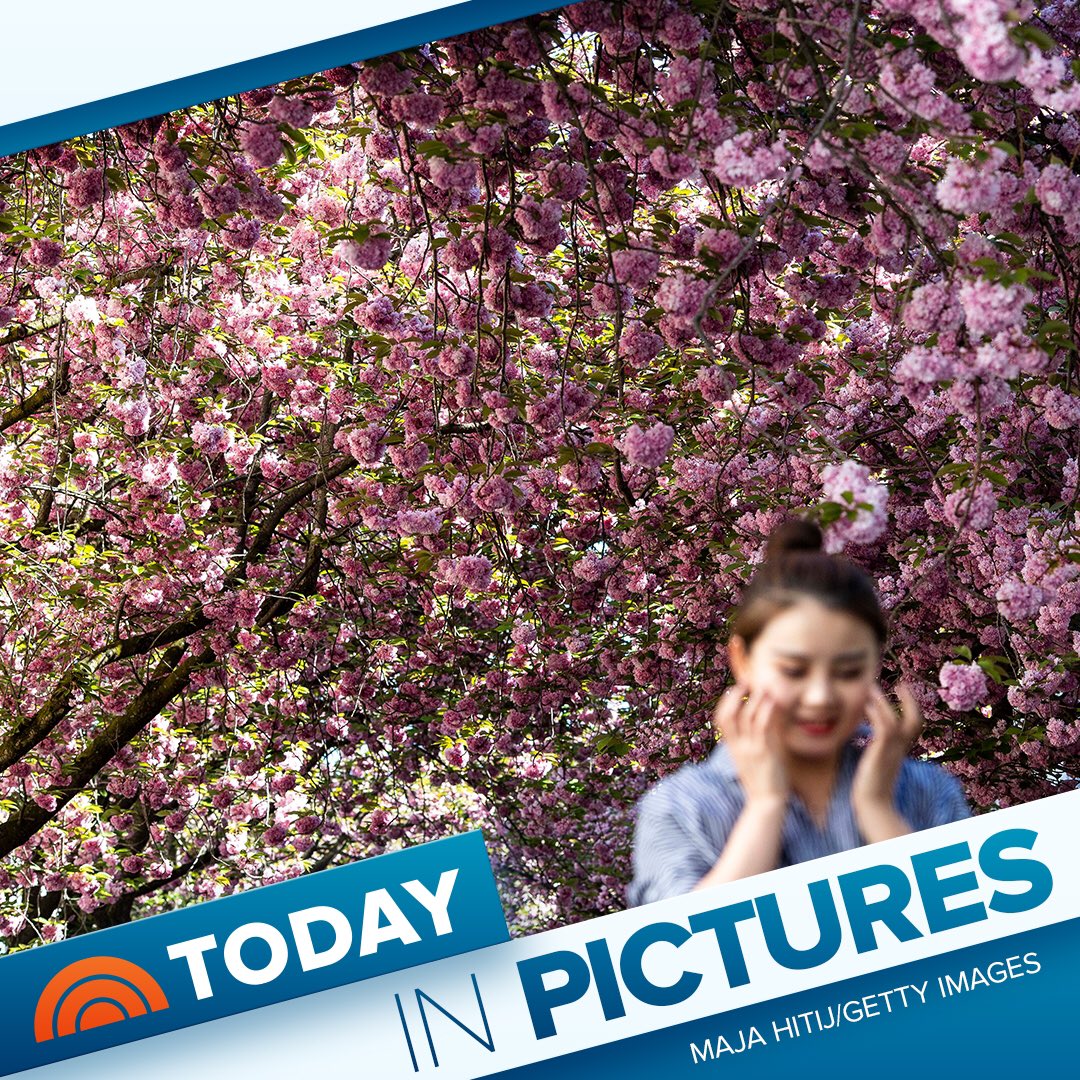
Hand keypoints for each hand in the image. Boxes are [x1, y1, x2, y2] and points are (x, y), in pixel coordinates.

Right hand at [712, 683, 789, 805]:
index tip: (734, 690)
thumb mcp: (752, 757)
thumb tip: (762, 721)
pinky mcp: (763, 752)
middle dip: (734, 696)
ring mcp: (749, 749)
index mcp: (732, 747)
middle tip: (744, 682)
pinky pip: (762, 726)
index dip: (725, 702)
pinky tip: (772, 701)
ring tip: (762, 687)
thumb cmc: (762, 780)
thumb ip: (753, 739)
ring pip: (746, 717)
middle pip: (727, 715)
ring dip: (753, 699)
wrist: (766, 802)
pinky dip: (765, 711)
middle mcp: (737, 746)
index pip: (721, 720)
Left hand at [851, 682, 922, 841]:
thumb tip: (863, 738)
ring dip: (885, 701)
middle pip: (916, 721)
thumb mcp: (874, 764)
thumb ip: (874, 749)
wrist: (872, 808)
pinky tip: (864, 703)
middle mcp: (900, 750)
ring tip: (872, 685)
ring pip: (897, 721)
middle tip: (902, 682)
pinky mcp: (880, 754)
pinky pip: (883, 728)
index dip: (910, 706)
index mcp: (900, 751)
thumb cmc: (869, 790)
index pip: (912, 726)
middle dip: (910, 700)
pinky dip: (876, 713)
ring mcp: (891, 752)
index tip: (902, 688)